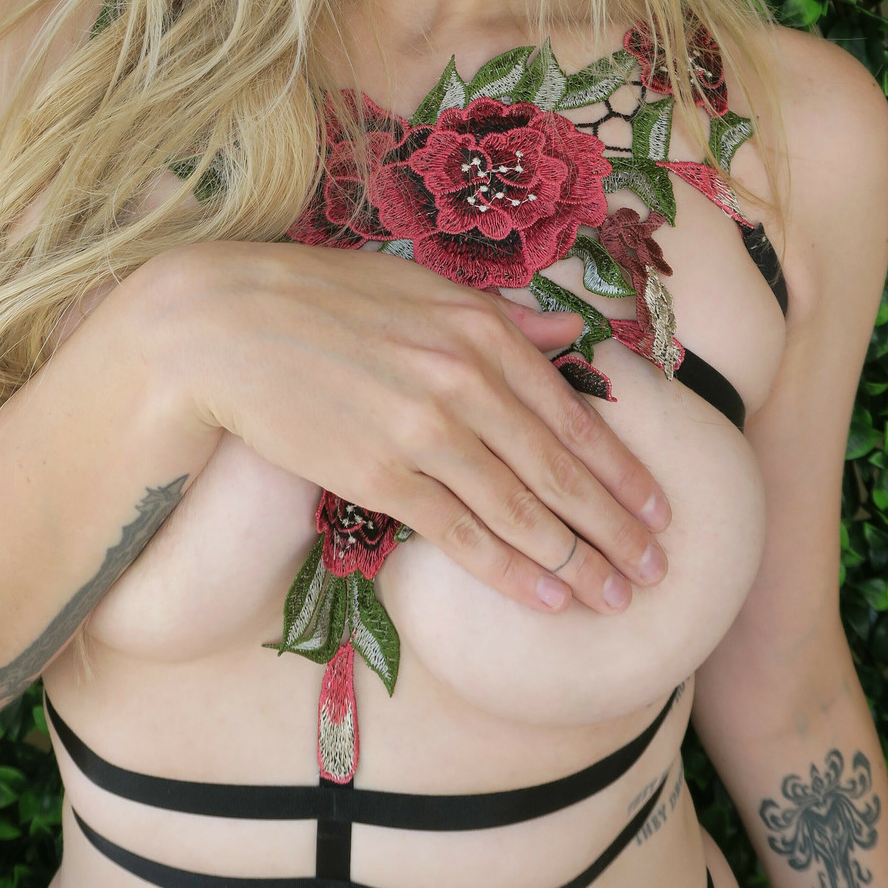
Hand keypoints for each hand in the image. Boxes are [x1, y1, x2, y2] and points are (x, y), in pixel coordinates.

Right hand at [156, 239, 669, 616]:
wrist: (227, 324)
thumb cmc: (324, 297)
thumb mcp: (424, 289)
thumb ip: (504, 318)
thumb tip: (573, 337)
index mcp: (483, 330)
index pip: (573, 415)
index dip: (623, 471)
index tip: (660, 509)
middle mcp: (466, 380)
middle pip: (561, 472)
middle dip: (618, 529)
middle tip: (659, 570)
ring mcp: (424, 431)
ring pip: (522, 512)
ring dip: (578, 563)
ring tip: (616, 597)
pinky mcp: (379, 476)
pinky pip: (461, 536)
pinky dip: (511, 572)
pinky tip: (546, 598)